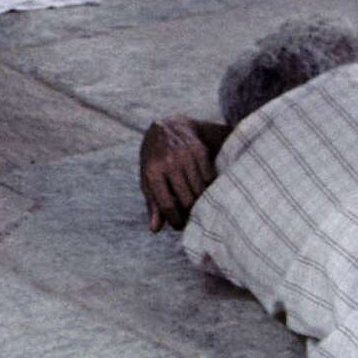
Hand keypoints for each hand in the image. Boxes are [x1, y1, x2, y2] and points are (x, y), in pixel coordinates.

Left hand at [138, 117, 215, 231]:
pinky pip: (210, 178)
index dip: (175, 221)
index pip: (167, 205)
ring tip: (197, 205)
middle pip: (187, 200)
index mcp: (153, 172)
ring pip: (200, 191)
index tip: (179, 226)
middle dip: (190, 214)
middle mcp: (169, 162)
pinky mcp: (199, 151)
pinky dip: (208, 187)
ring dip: (201, 202)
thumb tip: (155, 229)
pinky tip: (203, 189)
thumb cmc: (154, 160)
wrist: (167, 128)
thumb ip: (152, 203)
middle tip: (190, 217)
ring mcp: (185, 156)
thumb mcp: (147, 179)